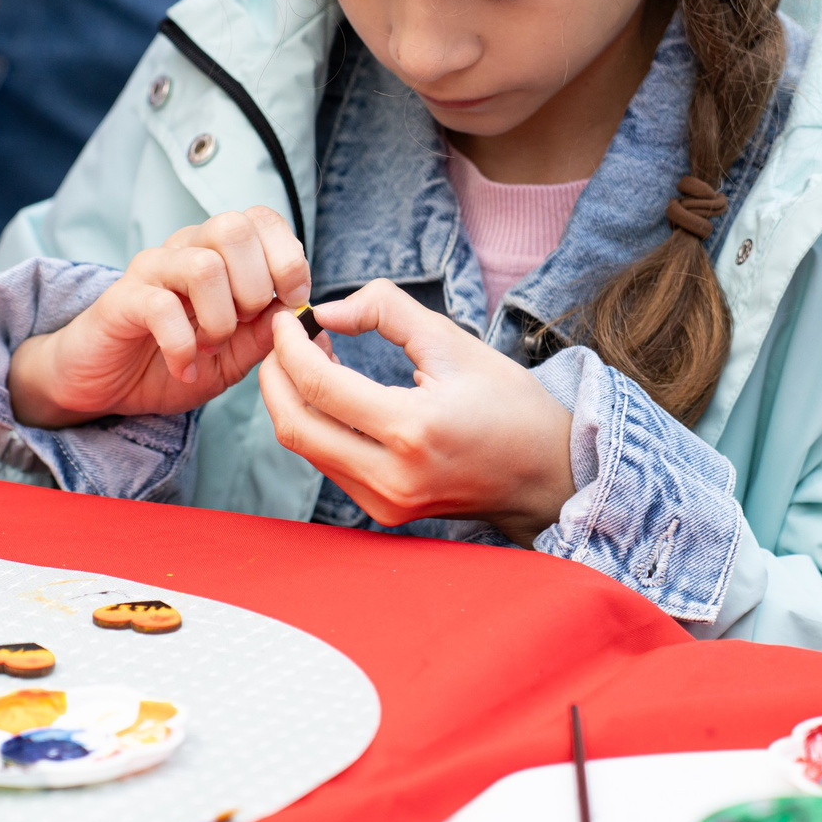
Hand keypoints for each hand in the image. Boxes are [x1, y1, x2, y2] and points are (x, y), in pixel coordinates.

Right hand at [7, 208, 308, 426]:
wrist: (104, 385)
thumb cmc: (171, 361)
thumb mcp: (232, 357)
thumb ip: (265, 335)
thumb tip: (300, 314)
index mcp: (217, 252)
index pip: (261, 218)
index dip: (288, 257)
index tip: (290, 302)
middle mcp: (185, 249)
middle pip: (233, 228)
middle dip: (254, 286)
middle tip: (242, 327)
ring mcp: (152, 270)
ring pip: (203, 266)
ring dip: (220, 319)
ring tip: (210, 347)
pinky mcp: (123, 299)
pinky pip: (162, 307)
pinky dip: (183, 345)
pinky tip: (184, 366)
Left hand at [255, 278, 576, 544]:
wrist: (546, 474)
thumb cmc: (509, 405)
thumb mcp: (455, 342)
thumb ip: (387, 311)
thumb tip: (328, 311)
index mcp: (413, 430)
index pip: (320, 387)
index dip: (290, 347)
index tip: (287, 318)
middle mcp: (392, 477)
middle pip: (295, 426)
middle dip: (275, 376)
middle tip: (281, 338)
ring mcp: (385, 502)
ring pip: (305, 448)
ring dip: (293, 399)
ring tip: (308, 358)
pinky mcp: (383, 511)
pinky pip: (327, 463)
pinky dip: (316, 423)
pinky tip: (330, 392)